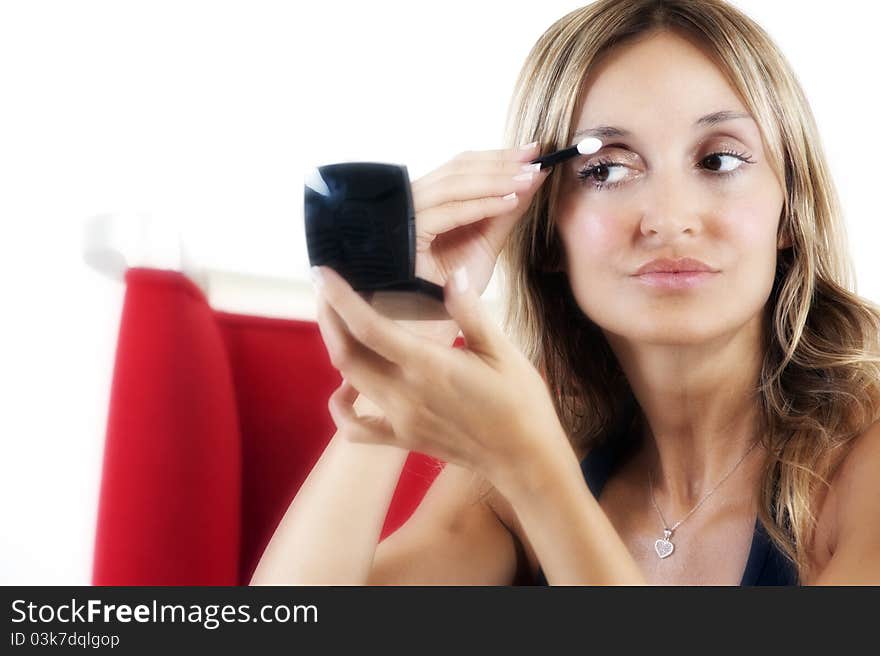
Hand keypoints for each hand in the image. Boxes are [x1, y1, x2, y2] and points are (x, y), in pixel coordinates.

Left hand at [312, 263, 569, 490]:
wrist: (524, 458)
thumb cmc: (519, 401)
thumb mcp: (502, 350)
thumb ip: (470, 312)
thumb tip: (452, 276)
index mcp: (428, 366)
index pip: (368, 328)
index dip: (340, 298)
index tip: (323, 273)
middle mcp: (404, 394)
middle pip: (346, 354)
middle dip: (329, 317)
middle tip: (328, 289)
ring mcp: (399, 420)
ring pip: (348, 382)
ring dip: (337, 349)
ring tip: (338, 322)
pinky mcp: (402, 439)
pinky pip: (355, 428)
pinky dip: (341, 406)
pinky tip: (346, 388)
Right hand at [410, 142, 549, 295]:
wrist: (428, 325)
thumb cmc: (451, 290)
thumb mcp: (485, 244)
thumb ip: (504, 213)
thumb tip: (532, 179)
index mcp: (428, 200)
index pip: (462, 166)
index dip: (498, 157)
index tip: (534, 152)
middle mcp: (413, 202)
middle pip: (458, 169)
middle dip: (501, 162)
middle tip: (536, 158)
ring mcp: (405, 216)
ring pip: (454, 185)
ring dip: (496, 181)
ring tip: (529, 180)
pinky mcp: (406, 234)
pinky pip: (449, 213)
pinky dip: (482, 205)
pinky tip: (510, 202)